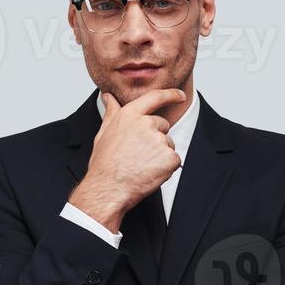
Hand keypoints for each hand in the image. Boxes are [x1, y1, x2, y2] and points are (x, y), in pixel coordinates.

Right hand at [68, 87, 184, 229]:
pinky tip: (149, 173)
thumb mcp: (104, 133)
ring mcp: (159, 140)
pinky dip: (166, 168)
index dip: (171, 95)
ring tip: (141, 166)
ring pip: (168, 145)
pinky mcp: (169, 158)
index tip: (180, 95)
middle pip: (163, 126)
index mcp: (130, 115)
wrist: (108, 189)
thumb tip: (108, 97)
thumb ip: (111, 112)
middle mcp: (146, 124)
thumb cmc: (104, 165)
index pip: (155, 97)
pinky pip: (174, 160)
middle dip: (156, 138)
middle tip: (138, 155)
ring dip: (160, 155)